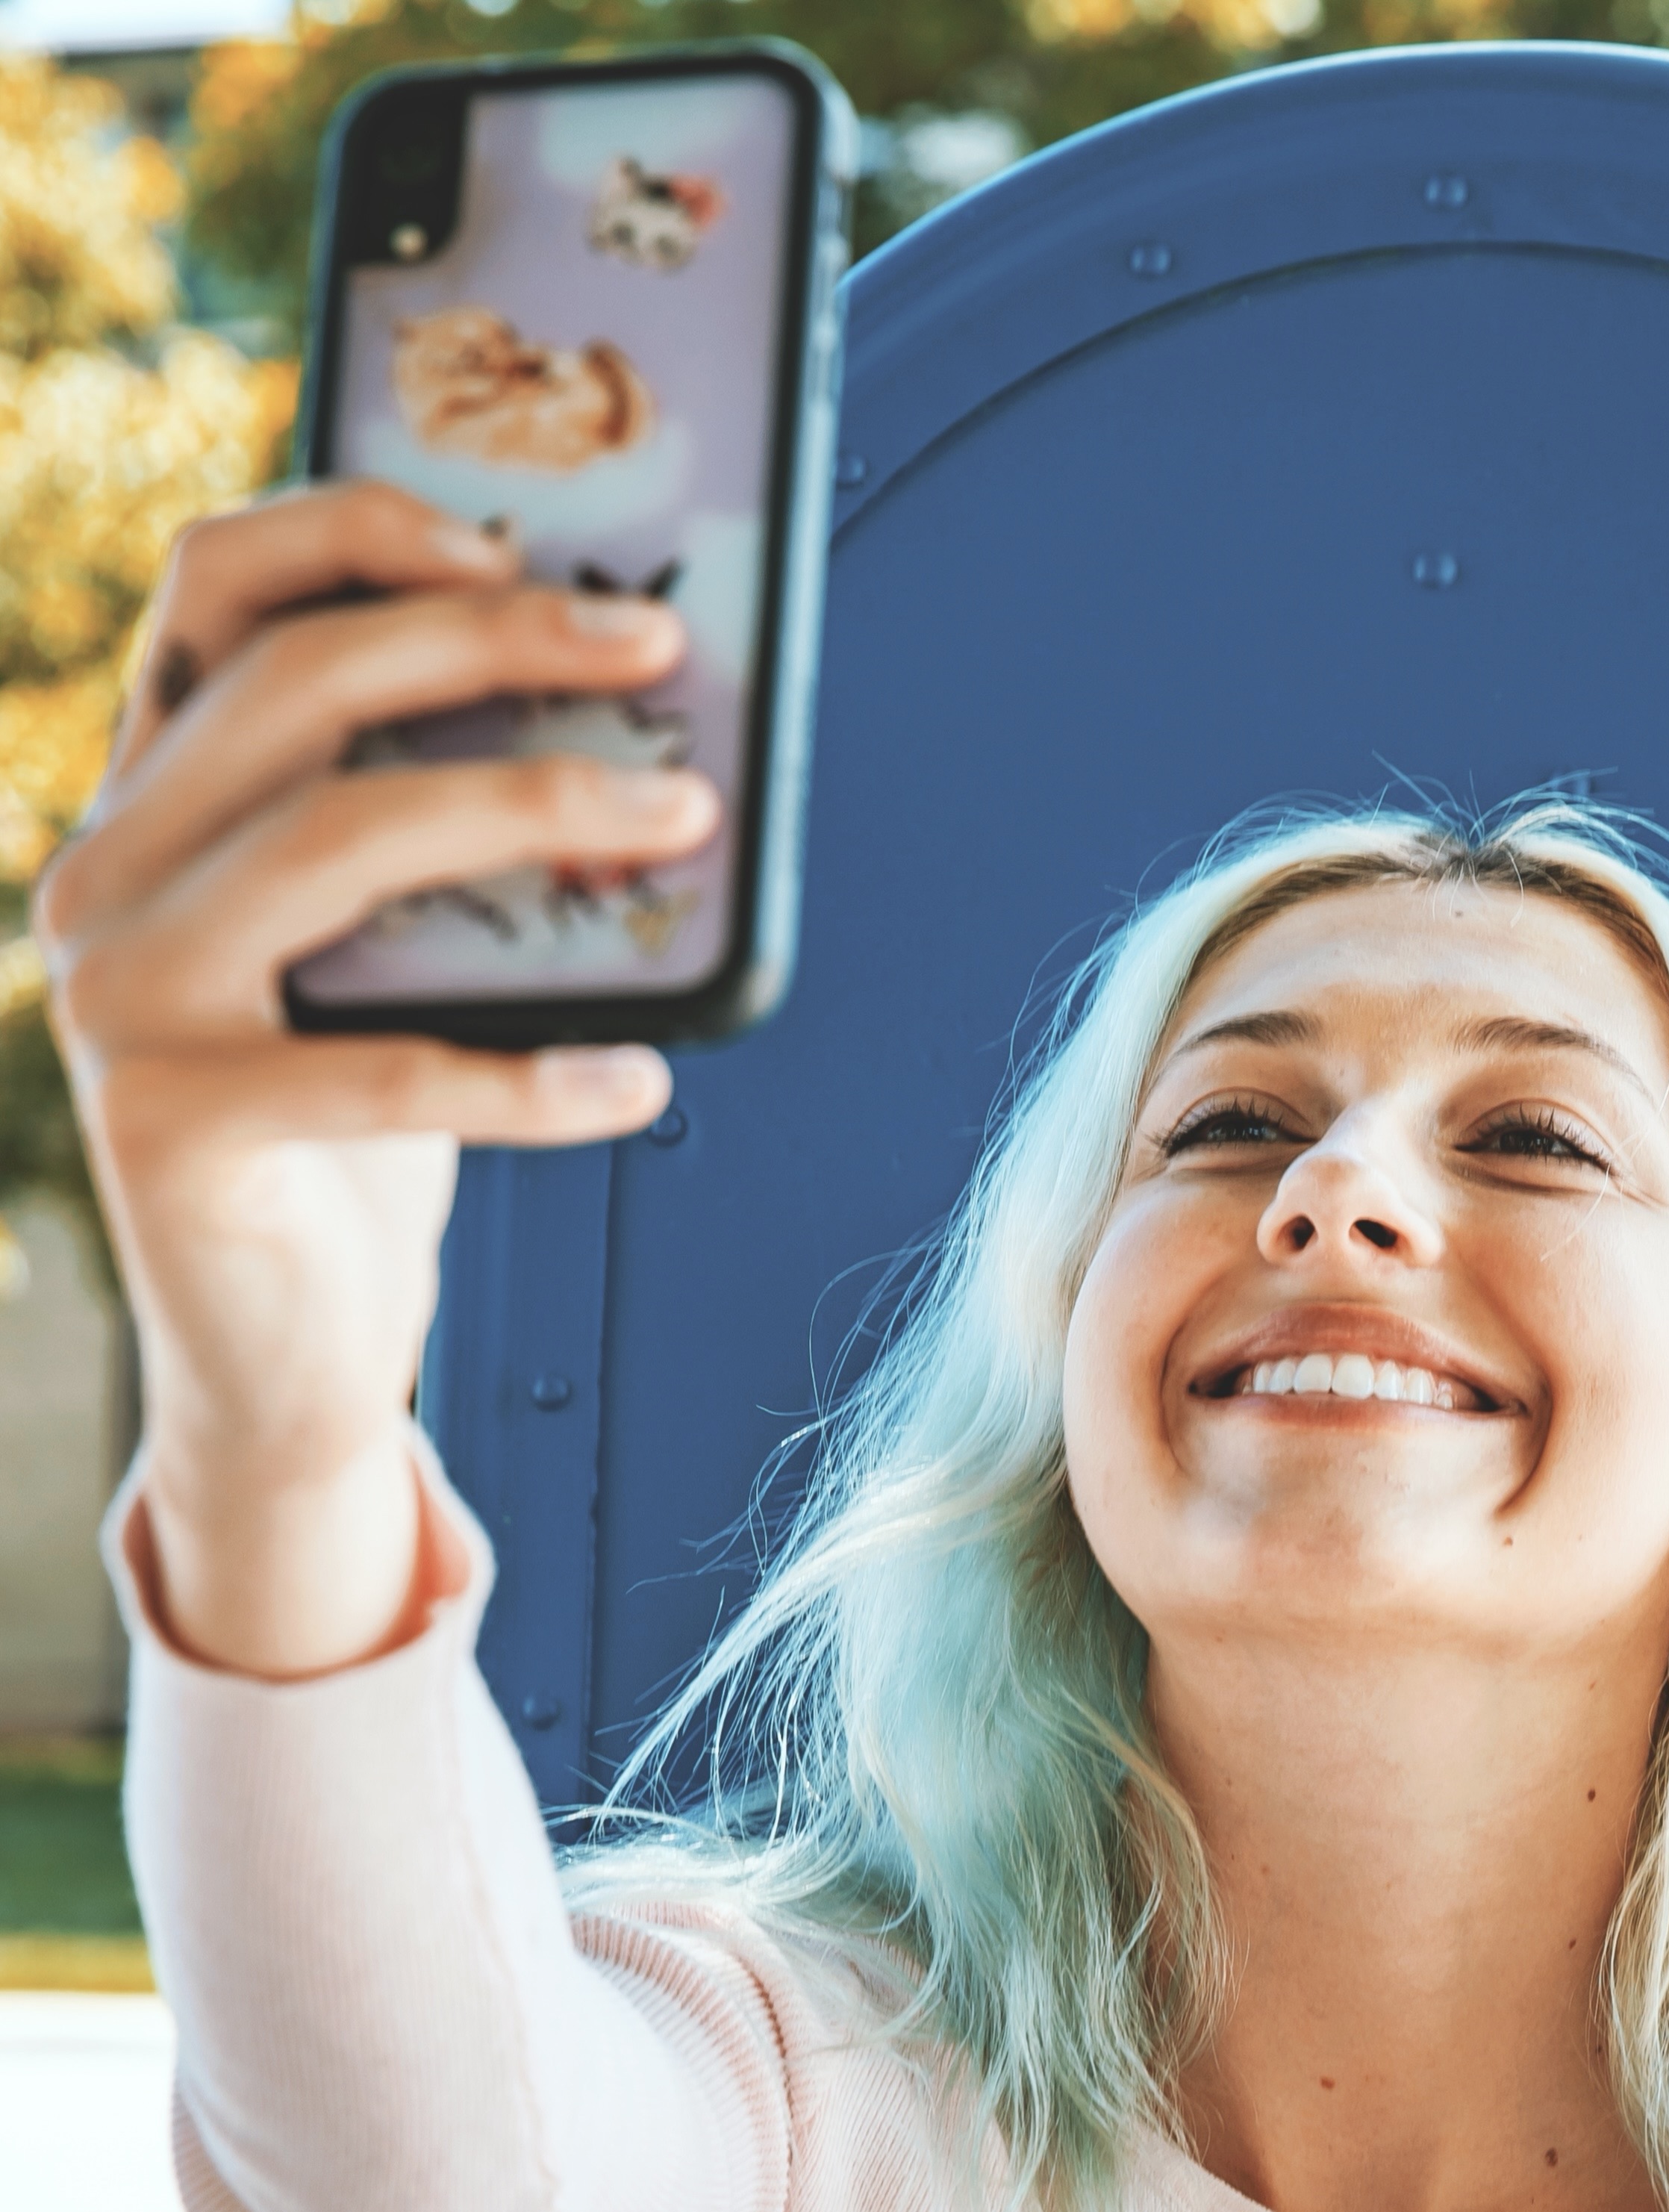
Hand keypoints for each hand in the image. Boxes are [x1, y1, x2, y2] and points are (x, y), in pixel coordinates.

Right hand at [39, 480, 718, 1678]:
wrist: (282, 1347)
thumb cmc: (366, 1133)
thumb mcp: (394, 960)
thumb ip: (448, 849)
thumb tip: (647, 738)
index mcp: (157, 798)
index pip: (218, 591)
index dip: (356, 530)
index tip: (517, 535)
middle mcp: (108, 867)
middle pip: (300, 684)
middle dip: (494, 640)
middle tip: (657, 649)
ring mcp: (119, 991)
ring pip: (339, 839)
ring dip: (533, 808)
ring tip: (684, 824)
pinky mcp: (169, 1122)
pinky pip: (382, 1073)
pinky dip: (531, 1076)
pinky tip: (641, 1082)